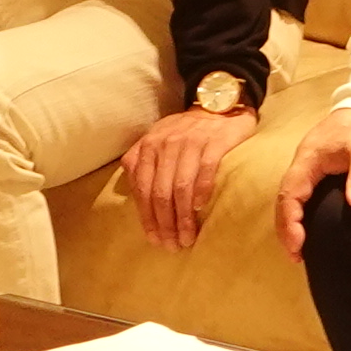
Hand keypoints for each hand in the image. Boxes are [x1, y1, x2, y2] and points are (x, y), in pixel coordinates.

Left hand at [119, 104, 259, 250]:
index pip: (143, 188)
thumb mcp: (157, 140)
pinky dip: (201, 191)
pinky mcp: (215, 141)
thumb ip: (141, 162)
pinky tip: (200, 208)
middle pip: (160, 192)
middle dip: (165, 223)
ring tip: (188, 237)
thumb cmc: (185, 132)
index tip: (154, 240)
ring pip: (181, 186)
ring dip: (183, 217)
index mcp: (149, 146)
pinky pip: (205, 170)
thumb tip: (132, 195)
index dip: (147, 218)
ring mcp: (191, 141)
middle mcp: (166, 143)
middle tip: (173, 245)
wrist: (218, 105)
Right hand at [275, 106, 350, 255]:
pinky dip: (305, 210)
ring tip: (302, 246)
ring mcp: (313, 162)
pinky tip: (314, 224)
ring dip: (294, 220)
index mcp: (309, 158)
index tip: (297, 247)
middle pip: (286, 198)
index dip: (290, 223)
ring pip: (294, 195)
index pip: (289, 195)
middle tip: (296, 256)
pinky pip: (306, 191)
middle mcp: (305, 161)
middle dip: (287, 227)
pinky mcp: (324, 164)